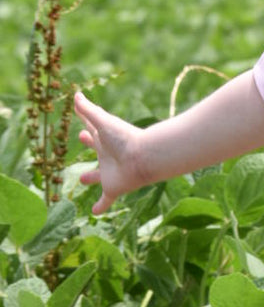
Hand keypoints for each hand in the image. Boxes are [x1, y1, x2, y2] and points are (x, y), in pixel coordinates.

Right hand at [73, 90, 148, 214]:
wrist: (144, 158)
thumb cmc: (125, 138)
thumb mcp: (103, 122)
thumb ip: (88, 110)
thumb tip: (75, 94)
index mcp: (104, 138)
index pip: (93, 126)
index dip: (86, 120)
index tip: (79, 110)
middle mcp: (107, 154)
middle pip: (96, 147)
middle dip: (89, 142)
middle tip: (81, 137)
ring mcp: (110, 171)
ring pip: (99, 175)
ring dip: (92, 176)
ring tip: (83, 179)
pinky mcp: (113, 187)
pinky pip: (106, 199)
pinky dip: (100, 205)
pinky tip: (94, 212)